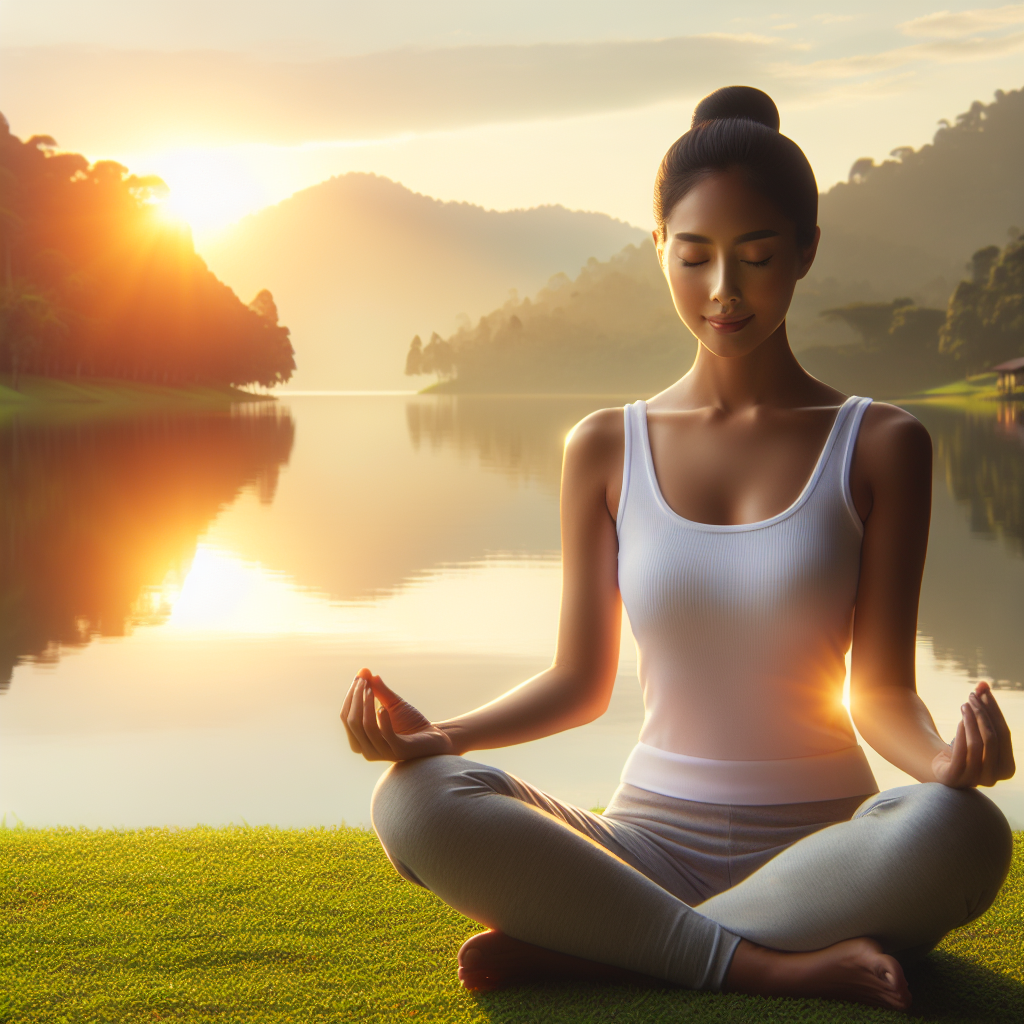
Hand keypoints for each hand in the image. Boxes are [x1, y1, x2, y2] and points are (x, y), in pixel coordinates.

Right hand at [341, 667, 455, 761]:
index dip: (350, 696)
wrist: (434, 738)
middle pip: (351, 721)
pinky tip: (383, 708)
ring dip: (366, 704)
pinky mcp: (399, 751)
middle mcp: (367, 749)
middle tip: (364, 680)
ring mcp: (382, 752)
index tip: (360, 676)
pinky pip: (385, 735)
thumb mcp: (392, 704)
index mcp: (361, 740)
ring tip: (372, 689)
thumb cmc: (411, 723)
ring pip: (365, 727)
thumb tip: (365, 671)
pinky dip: (382, 720)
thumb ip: (378, 691)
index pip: (346, 716)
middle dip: (356, 698)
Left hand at [932, 681, 1015, 787]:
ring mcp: (975, 779)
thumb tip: (983, 683)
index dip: (996, 711)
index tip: (985, 691)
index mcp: (1007, 768)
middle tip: (971, 696)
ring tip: (964, 704)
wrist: (942, 767)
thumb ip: (982, 708)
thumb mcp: (977, 729)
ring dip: (971, 720)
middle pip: (992, 737)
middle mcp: (994, 777)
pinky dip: (962, 732)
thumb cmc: (966, 747)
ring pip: (978, 743)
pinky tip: (961, 718)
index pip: (1004, 734)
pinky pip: (962, 751)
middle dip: (983, 713)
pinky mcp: (955, 777)